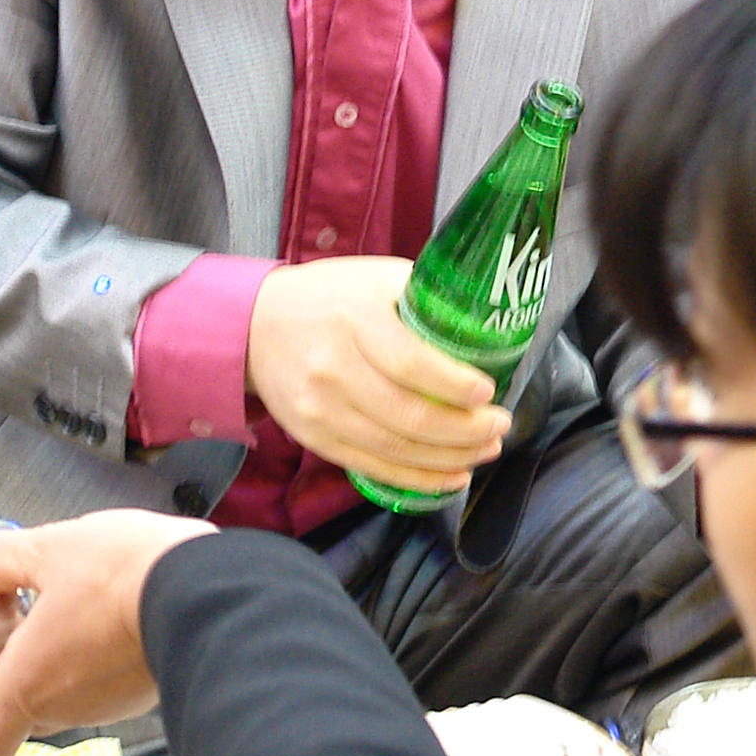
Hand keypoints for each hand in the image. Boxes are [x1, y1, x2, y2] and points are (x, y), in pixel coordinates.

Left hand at [0, 510, 210, 755]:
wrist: (212, 583)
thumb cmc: (124, 570)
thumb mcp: (45, 549)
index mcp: (27, 684)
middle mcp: (64, 710)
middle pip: (17, 719)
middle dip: (8, 680)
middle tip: (8, 629)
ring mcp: (107, 707)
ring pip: (61, 701)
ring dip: (54, 667)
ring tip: (61, 611)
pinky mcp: (141, 694)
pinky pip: (101, 687)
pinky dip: (94, 661)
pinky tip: (104, 615)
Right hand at [247, 254, 508, 498]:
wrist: (255, 326)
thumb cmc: (332, 297)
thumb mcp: (378, 277)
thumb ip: (425, 297)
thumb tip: (488, 321)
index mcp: (356, 319)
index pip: (410, 363)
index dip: (454, 385)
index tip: (488, 390)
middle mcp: (334, 368)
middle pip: (407, 415)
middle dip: (465, 430)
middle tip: (500, 425)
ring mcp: (321, 409)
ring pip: (394, 448)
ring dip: (450, 457)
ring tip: (486, 450)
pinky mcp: (315, 438)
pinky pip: (373, 467)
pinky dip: (418, 478)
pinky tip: (452, 475)